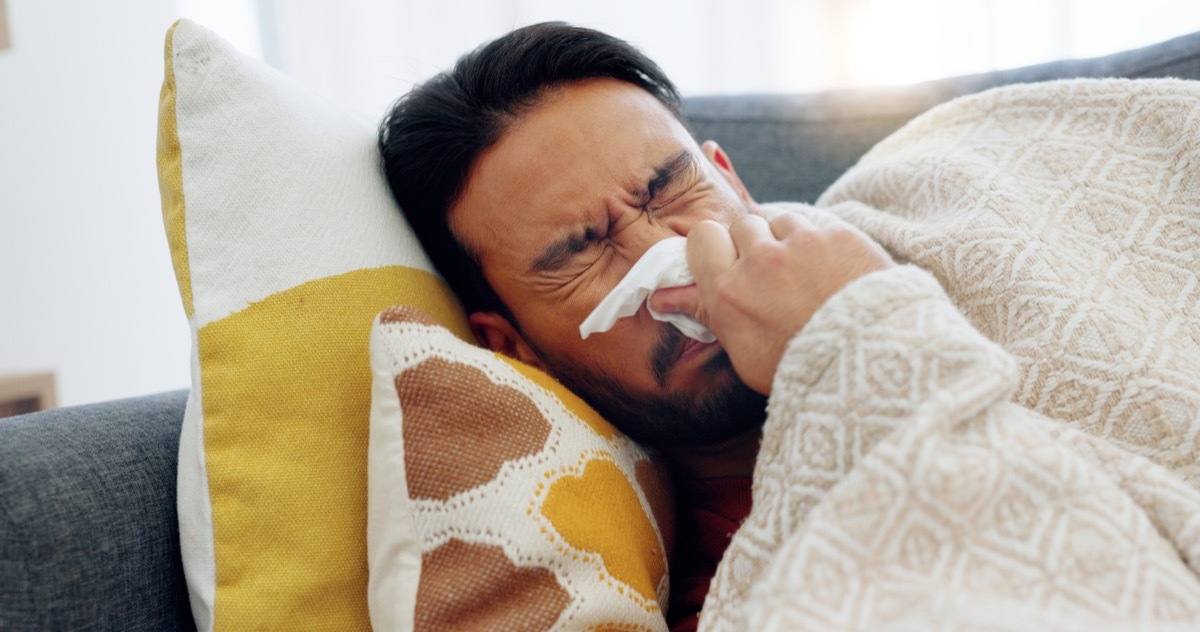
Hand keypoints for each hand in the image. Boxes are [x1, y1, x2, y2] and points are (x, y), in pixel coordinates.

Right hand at [650, 212, 893, 393]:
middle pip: (742, 224)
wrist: (870, 364)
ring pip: (782, 221)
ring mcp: (801, 243)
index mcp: (727, 291)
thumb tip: (660, 299)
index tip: (727, 262)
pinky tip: (835, 274)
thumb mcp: (742, 350)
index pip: (702, 236)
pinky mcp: (839, 235)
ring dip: (790, 241)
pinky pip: (820, 227)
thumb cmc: (800, 366)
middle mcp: (759, 260)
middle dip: (753, 241)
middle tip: (771, 273)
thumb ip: (706, 313)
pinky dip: (825, 245)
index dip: (715, 246)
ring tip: (808, 277)